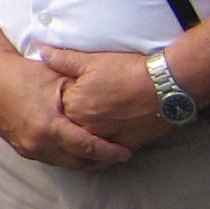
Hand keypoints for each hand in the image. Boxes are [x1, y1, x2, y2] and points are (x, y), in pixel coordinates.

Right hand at [0, 51, 130, 170]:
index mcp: (49, 128)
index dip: (110, 152)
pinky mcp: (19, 147)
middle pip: (78, 162)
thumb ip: (83, 94)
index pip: (88, 148)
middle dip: (100, 162)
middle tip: (117, 157)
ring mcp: (26, 147)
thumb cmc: (23, 73)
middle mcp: (37, 144)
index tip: (126, 152)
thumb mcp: (57, 79)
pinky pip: (49, 158)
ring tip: (100, 156)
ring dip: (82, 161)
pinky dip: (65, 156)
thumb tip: (110, 104)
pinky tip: (75, 150)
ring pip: (63, 164)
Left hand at [46, 47, 176, 153]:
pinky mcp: (126, 146)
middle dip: (68, 126)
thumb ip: (63, 60)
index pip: (55, 111)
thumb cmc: (128, 71)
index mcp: (73, 105)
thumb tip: (42, 52)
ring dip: (83, 142)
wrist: (166, 85)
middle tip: (71, 122)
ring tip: (83, 137)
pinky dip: (103, 153)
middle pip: (70, 130)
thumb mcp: (92, 61)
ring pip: (87, 146)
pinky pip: (108, 156)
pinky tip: (100, 150)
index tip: (62, 102)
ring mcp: (106, 138)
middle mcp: (86, 126)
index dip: (59, 105)